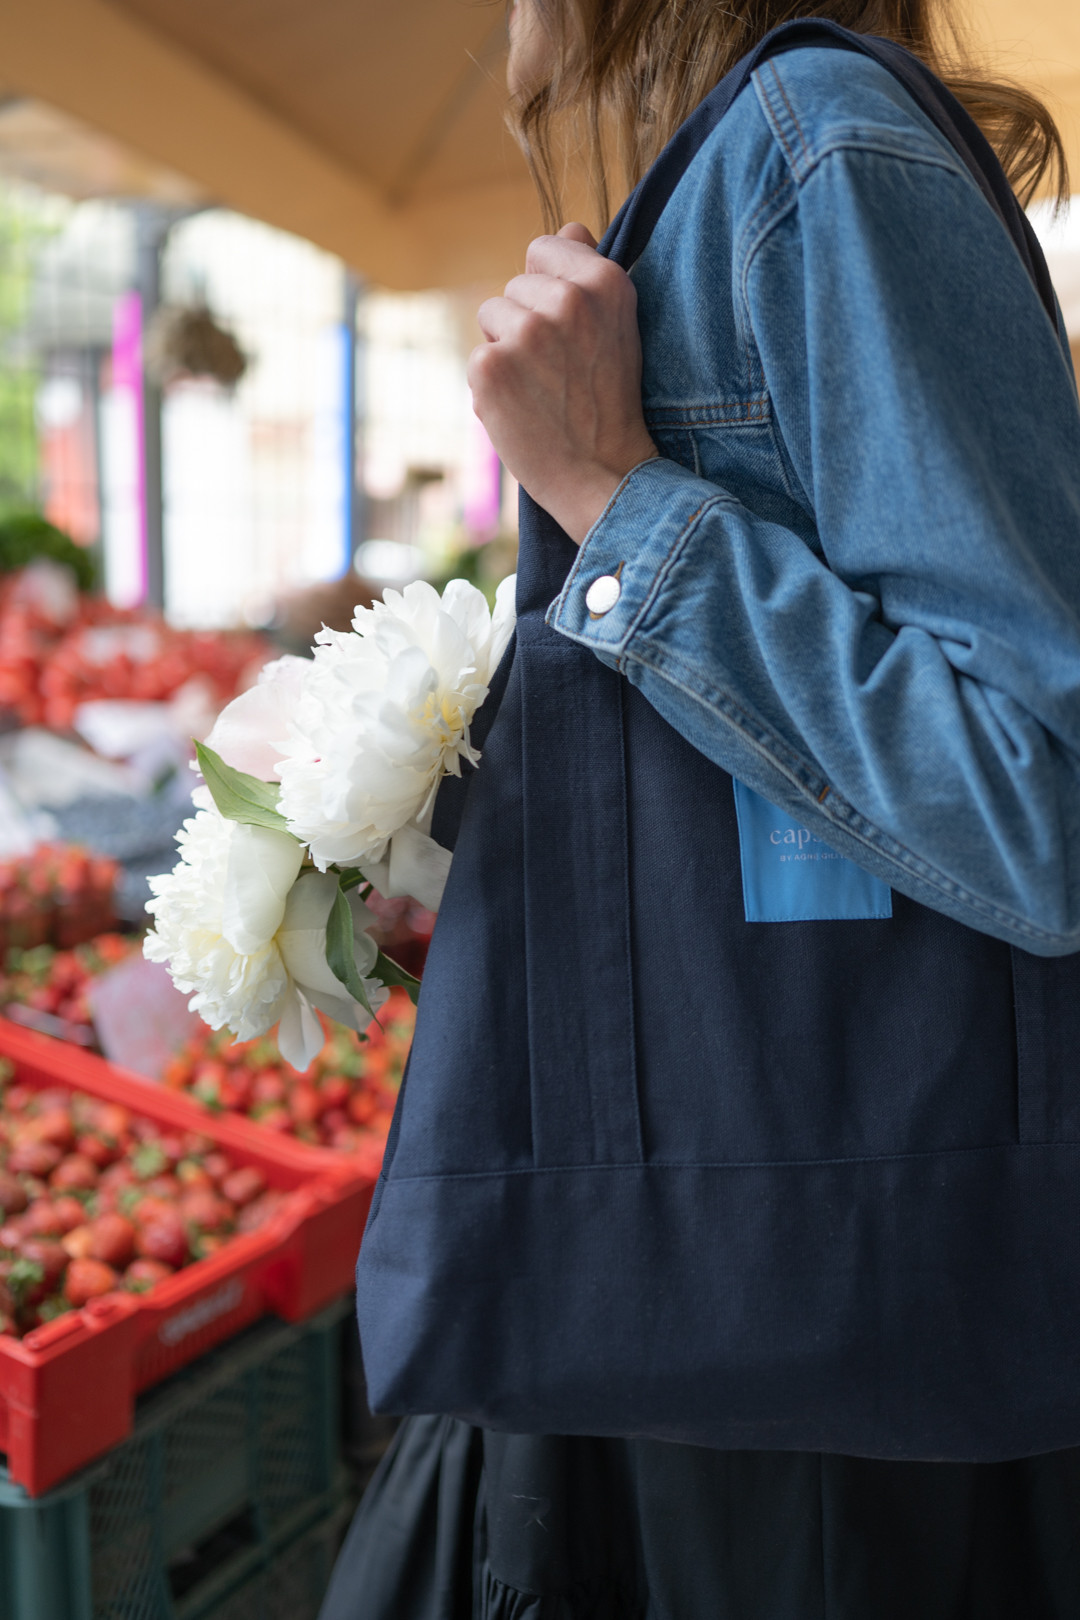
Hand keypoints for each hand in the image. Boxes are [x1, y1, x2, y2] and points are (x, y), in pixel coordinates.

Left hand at [468, 223, 657, 543]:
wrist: (600, 474)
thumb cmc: (608, 402)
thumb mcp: (618, 327)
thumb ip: (589, 274)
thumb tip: (569, 227)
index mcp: (604, 282)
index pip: (543, 248)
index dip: (547, 288)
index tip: (569, 329)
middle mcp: (567, 301)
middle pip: (514, 286)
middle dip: (526, 323)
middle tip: (560, 372)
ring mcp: (526, 333)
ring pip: (491, 317)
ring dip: (507, 350)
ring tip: (542, 389)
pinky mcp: (491, 367)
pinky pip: (478, 356)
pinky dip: (492, 385)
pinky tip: (523, 408)